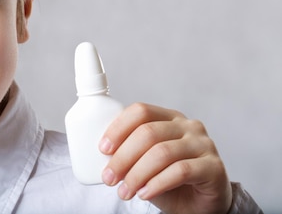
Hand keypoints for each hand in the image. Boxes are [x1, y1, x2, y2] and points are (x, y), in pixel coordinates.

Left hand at [100, 103, 232, 213]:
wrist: (199, 206)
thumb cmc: (168, 181)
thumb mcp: (143, 163)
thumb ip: (128, 153)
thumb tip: (101, 154)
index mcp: (168, 118)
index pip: (140, 111)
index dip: (118, 128)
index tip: (103, 149)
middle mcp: (187, 126)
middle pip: (148, 132)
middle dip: (123, 157)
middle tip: (109, 178)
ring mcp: (203, 144)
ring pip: (162, 152)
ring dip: (137, 174)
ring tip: (125, 191)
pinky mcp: (213, 166)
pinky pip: (181, 171)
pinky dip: (157, 183)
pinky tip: (145, 194)